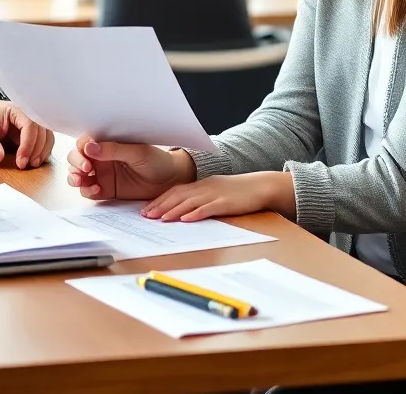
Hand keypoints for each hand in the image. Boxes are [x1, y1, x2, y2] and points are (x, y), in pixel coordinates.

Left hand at [0, 99, 54, 168]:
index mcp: (15, 109)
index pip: (29, 124)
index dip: (28, 145)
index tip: (21, 162)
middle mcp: (27, 113)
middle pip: (41, 130)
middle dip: (36, 149)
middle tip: (26, 165)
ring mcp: (32, 121)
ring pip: (47, 135)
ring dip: (43, 150)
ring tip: (33, 164)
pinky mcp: (33, 130)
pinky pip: (45, 139)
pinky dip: (43, 150)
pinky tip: (36, 160)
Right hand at [66, 135, 195, 200]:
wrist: (169, 180)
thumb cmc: (156, 160)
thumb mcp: (137, 152)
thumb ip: (113, 150)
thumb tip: (89, 147)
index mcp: (107, 144)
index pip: (85, 142)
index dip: (81, 148)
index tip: (86, 156)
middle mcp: (101, 158)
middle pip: (76, 158)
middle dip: (75, 163)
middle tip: (85, 169)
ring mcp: (102, 174)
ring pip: (77, 175)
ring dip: (74, 177)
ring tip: (82, 180)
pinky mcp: (106, 190)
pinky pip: (88, 191)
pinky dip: (86, 190)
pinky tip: (96, 190)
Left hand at [142, 171, 295, 221]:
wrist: (261, 186)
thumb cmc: (237, 192)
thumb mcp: (215, 192)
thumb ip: (200, 199)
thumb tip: (182, 211)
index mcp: (200, 185)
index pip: (174, 191)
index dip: (159, 200)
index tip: (145, 210)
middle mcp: (204, 187)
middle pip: (178, 195)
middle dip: (160, 206)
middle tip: (145, 216)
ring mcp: (215, 194)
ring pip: (189, 201)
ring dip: (173, 210)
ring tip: (160, 219)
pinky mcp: (226, 202)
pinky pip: (208, 208)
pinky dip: (196, 213)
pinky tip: (186, 219)